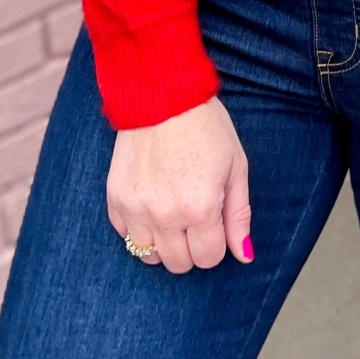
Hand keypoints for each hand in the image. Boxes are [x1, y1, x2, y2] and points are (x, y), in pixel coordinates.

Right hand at [106, 96, 252, 275]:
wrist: (161, 94)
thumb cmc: (205, 127)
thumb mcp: (235, 166)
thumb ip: (239, 215)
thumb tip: (244, 256)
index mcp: (199, 208)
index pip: (208, 259)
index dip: (216, 243)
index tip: (214, 220)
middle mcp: (164, 215)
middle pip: (179, 264)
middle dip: (192, 247)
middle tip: (195, 216)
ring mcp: (135, 208)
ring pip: (149, 256)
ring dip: (163, 243)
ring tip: (172, 212)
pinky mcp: (115, 198)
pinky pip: (125, 236)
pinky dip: (139, 229)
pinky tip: (151, 204)